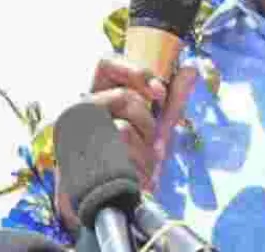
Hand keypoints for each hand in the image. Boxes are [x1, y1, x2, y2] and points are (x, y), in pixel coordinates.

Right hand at [53, 56, 196, 229]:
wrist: (113, 201)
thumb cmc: (132, 160)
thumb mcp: (158, 128)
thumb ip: (173, 100)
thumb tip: (190, 68)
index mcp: (99, 94)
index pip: (107, 63)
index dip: (134, 71)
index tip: (159, 92)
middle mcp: (82, 108)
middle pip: (122, 96)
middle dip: (147, 120)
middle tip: (150, 139)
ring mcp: (75, 132)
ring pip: (122, 127)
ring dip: (143, 148)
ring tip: (141, 161)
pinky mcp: (74, 158)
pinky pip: (115, 155)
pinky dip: (135, 164)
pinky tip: (133, 173)